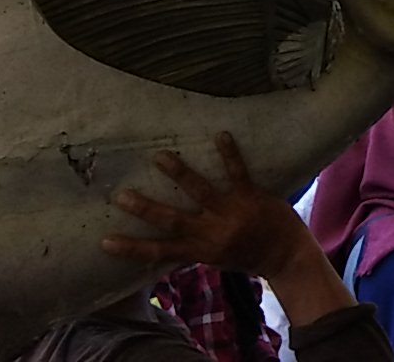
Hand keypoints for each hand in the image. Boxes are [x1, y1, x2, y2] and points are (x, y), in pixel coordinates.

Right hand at [102, 133, 306, 280]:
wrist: (287, 256)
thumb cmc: (249, 256)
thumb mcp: (215, 259)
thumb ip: (193, 246)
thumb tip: (164, 238)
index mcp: (201, 250)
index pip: (159, 251)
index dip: (132, 247)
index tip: (105, 240)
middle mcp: (212, 233)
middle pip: (172, 220)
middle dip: (146, 208)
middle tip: (120, 194)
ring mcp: (231, 213)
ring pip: (200, 191)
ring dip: (179, 173)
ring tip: (160, 156)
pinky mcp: (250, 197)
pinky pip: (237, 172)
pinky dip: (228, 153)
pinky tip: (220, 134)